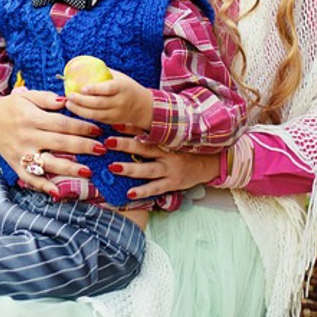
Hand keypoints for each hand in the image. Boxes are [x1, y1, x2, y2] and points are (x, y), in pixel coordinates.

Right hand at [0, 89, 103, 194]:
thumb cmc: (13, 106)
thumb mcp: (28, 96)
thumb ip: (47, 98)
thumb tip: (68, 101)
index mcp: (32, 118)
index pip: (62, 124)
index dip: (81, 127)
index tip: (98, 129)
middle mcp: (27, 137)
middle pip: (60, 143)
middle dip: (83, 146)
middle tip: (102, 149)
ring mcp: (22, 153)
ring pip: (48, 163)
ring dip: (69, 168)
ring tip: (88, 171)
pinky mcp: (16, 165)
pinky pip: (30, 178)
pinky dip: (43, 186)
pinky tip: (58, 193)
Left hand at [64, 68, 152, 130]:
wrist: (143, 106)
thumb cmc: (127, 87)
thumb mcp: (119, 78)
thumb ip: (104, 74)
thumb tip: (83, 66)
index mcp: (122, 88)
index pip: (108, 89)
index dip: (95, 89)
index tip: (82, 87)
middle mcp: (120, 102)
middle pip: (99, 103)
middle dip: (82, 101)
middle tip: (69, 95)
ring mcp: (116, 113)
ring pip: (96, 114)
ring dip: (80, 110)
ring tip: (68, 104)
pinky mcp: (112, 121)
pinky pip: (96, 119)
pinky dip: (85, 115)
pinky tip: (76, 109)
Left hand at [99, 135, 221, 200]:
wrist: (209, 163)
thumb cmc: (186, 149)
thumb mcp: (174, 138)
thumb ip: (155, 133)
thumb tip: (132, 124)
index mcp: (166, 140)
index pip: (145, 131)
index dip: (130, 127)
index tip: (114, 123)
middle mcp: (167, 153)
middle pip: (144, 148)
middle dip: (125, 145)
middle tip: (108, 142)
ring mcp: (170, 170)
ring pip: (147, 169)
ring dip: (130, 168)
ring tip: (113, 167)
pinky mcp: (172, 184)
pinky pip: (155, 188)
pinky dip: (142, 191)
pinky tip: (129, 193)